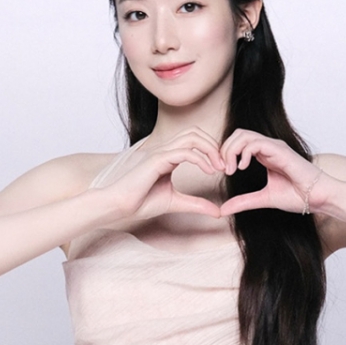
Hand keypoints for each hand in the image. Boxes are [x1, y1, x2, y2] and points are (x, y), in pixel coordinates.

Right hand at [92, 128, 224, 221]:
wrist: (120, 206)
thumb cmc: (141, 202)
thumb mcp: (177, 203)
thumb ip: (197, 204)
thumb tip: (217, 212)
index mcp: (169, 156)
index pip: (194, 141)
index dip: (212, 150)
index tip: (223, 168)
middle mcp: (165, 150)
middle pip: (195, 132)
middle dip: (214, 145)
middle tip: (225, 165)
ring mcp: (160, 152)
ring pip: (192, 137)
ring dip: (210, 149)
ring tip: (219, 167)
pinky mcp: (157, 160)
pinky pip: (184, 152)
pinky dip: (200, 159)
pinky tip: (209, 171)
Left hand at [218, 130, 323, 217]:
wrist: (317, 197)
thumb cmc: (297, 196)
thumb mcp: (263, 199)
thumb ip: (243, 202)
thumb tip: (223, 209)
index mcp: (264, 155)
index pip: (239, 143)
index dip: (226, 154)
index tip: (222, 172)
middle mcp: (268, 147)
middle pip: (238, 134)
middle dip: (224, 150)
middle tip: (223, 170)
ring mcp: (274, 147)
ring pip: (244, 135)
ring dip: (231, 150)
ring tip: (230, 170)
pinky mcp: (280, 151)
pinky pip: (256, 143)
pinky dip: (243, 153)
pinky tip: (241, 168)